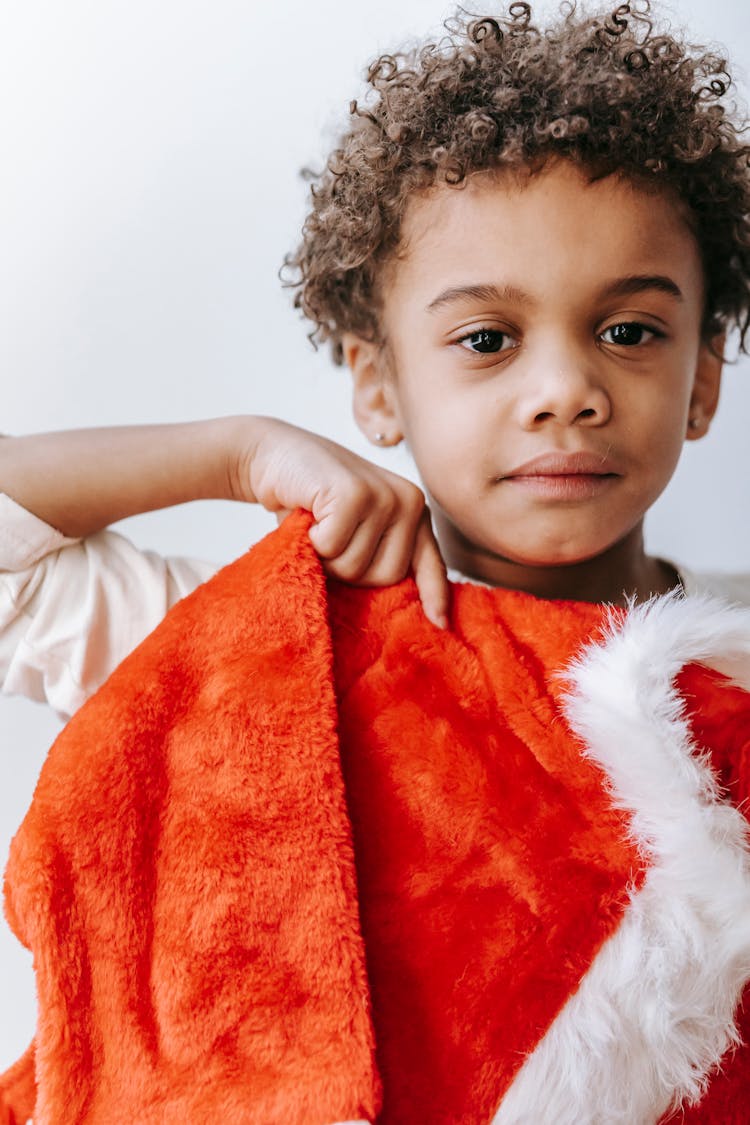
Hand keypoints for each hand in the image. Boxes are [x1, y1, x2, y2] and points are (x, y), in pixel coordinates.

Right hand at [237, 418, 448, 628]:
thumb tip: (396, 600)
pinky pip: (331, 549)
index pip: (430, 562)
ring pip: (355, 567)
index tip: (440, 623)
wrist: (273, 455)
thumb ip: (378, 552)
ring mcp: (384, 495)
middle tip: (330, 536)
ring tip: (318, 523)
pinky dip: (310, 539)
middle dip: (349, 570)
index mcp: (415, 511)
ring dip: (325, 555)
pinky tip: (308, 511)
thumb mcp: (356, 528)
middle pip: (386, 577)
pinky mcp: (354, 493)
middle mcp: (409, 501)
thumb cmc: (314, 501)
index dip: (433, 594)